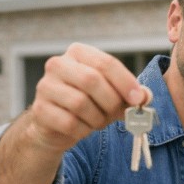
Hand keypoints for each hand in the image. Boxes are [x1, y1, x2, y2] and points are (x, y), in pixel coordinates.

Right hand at [28, 42, 146, 152]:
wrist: (59, 125)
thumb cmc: (92, 104)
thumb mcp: (114, 95)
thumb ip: (132, 93)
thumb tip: (145, 96)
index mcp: (79, 53)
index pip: (106, 62)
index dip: (125, 82)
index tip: (138, 99)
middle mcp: (58, 64)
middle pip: (91, 80)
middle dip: (111, 101)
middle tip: (117, 114)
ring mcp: (45, 86)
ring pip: (80, 103)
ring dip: (97, 118)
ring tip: (98, 121)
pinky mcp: (39, 110)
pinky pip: (69, 123)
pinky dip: (83, 130)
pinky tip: (83, 128)